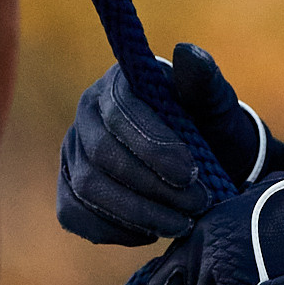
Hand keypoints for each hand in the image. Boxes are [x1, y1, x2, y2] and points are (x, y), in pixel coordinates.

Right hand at [56, 43, 270, 245]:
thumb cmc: (207, 125)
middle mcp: (86, 114)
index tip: (190, 174)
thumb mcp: (215, 102)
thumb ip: (204, 78)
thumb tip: (187, 52)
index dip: (153, 146)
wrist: (200, 161)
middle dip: (151, 186)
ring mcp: (72, 152)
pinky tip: (149, 232)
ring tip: (181, 224)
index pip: (121, 112)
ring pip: (88, 188)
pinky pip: (74, 214)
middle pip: (103, 155)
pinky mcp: (68, 187)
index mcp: (117, 82)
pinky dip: (112, 230)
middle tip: (195, 205)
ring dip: (138, 213)